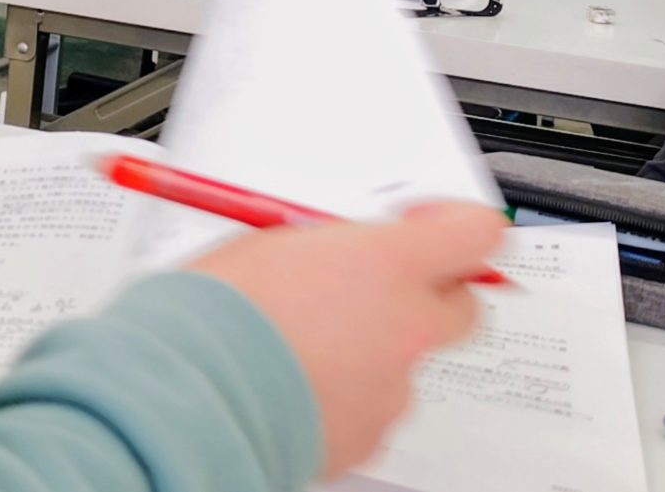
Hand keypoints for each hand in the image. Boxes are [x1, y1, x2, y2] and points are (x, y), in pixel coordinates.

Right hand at [186, 203, 504, 477]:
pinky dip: (343, 395)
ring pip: (406, 362)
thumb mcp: (274, 238)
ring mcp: (390, 390)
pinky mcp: (366, 438)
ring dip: (372, 349)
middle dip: (428, 294)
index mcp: (389, 266)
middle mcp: (405, 329)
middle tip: (374, 287)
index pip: (477, 234)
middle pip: (462, 306)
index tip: (426, 226)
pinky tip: (294, 382)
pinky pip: (370, 407)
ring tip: (304, 343)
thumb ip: (333, 242)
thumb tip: (347, 246)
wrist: (187, 397)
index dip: (457, 226)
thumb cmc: (217, 312)